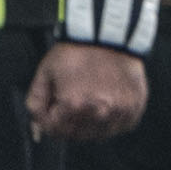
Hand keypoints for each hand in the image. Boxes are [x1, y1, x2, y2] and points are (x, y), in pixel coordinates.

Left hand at [25, 38, 148, 142]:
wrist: (108, 33)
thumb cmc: (76, 51)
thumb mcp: (45, 72)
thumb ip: (36, 104)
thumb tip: (37, 131)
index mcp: (74, 105)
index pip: (54, 131)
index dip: (49, 119)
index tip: (53, 105)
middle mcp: (99, 112)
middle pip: (76, 135)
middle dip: (68, 122)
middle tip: (71, 100)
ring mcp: (119, 111)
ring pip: (98, 135)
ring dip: (90, 124)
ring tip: (89, 100)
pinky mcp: (134, 107)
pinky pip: (119, 127)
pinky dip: (111, 120)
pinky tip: (106, 101)